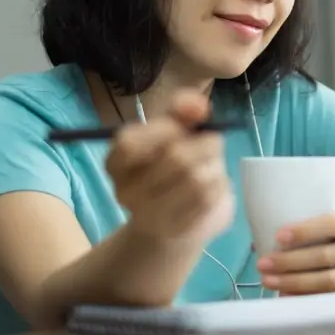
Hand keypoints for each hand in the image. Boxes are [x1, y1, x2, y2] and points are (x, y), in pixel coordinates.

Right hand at [104, 90, 232, 245]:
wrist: (180, 220)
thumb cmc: (174, 167)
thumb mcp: (175, 133)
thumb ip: (182, 111)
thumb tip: (197, 105)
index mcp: (116, 163)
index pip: (130, 142)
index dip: (163, 129)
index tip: (183, 127)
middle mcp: (124, 192)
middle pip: (175, 158)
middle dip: (203, 144)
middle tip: (212, 143)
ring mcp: (149, 216)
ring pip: (195, 179)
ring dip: (213, 167)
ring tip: (210, 168)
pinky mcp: (176, 230)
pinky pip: (208, 199)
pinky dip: (218, 186)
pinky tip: (212, 187)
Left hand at [254, 211, 334, 294]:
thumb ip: (324, 230)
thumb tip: (277, 238)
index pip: (333, 224)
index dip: (306, 230)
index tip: (279, 235)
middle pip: (324, 257)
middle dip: (290, 262)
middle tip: (263, 263)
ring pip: (326, 281)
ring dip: (294, 283)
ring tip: (269, 281)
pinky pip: (332, 298)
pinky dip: (308, 299)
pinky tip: (288, 298)